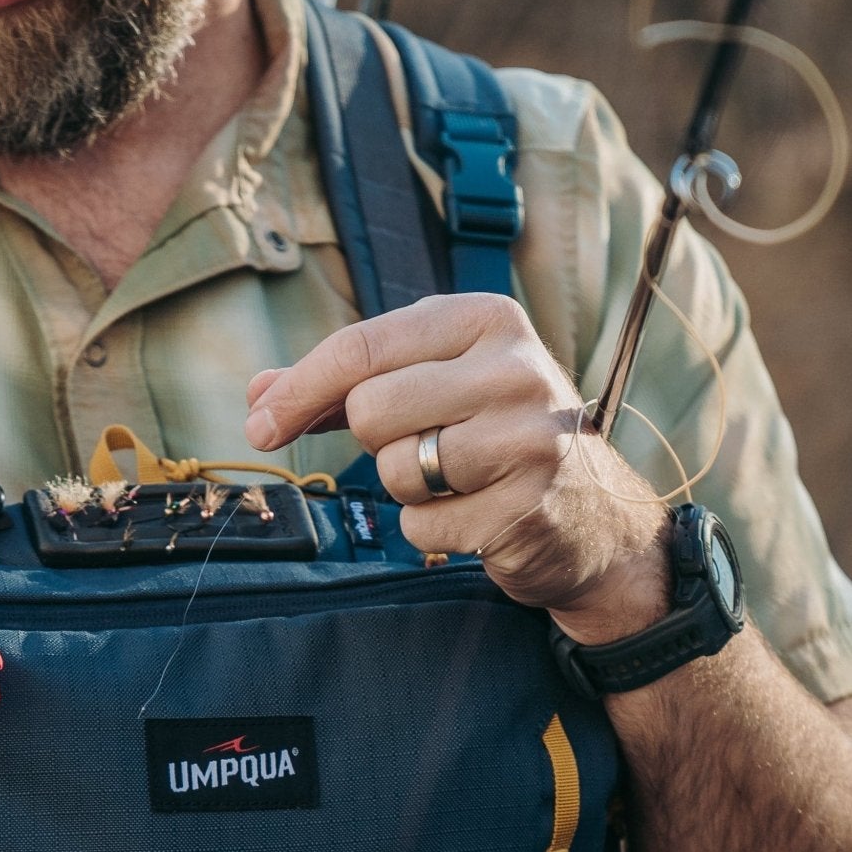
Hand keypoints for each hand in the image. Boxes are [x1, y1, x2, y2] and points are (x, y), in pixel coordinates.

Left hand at [243, 294, 672, 642]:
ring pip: (393, 470)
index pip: (363, 346)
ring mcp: (528, 440)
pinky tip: (480, 515)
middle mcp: (516, 368)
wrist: (595, 519)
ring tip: (462, 480)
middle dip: (378, 442)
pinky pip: (421, 527)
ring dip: (408, 489)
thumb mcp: (434, 386)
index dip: (298, 389)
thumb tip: (256, 396)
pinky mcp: (525, 509)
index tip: (258, 424)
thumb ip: (344, 385)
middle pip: (370, 410)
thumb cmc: (496, 439)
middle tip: (427, 446)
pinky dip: (433, 531)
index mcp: (489, 319)